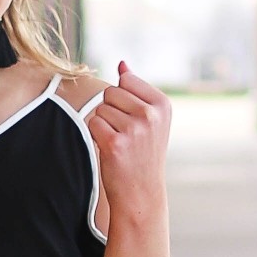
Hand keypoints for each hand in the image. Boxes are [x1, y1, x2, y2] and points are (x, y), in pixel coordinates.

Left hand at [87, 62, 170, 224]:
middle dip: (111, 112)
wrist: (142, 192)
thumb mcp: (150, 119)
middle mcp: (151, 114)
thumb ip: (136, 90)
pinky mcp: (115, 143)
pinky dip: (97, 136)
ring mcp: (134, 129)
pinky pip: (93, 123)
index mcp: (163, 104)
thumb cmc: (143, 153)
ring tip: (120, 143)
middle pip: (111, 92)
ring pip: (100, 109)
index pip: (127, 80)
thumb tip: (122, 63)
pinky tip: (111, 150)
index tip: (135, 121)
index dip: (123, 100)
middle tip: (125, 135)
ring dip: (104, 125)